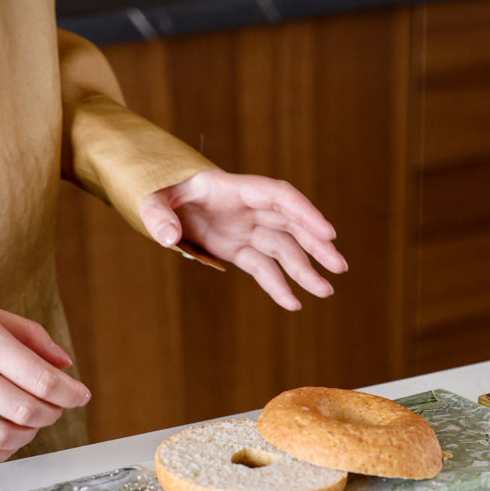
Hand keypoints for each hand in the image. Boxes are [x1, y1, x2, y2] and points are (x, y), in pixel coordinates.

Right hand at [0, 306, 90, 463]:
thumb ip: (33, 337)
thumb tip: (65, 365)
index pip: (43, 378)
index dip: (71, 393)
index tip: (81, 396)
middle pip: (27, 410)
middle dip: (52, 413)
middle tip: (55, 408)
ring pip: (2, 436)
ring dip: (27, 435)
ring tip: (30, 422)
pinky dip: (0, 451)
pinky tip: (8, 437)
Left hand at [139, 169, 347, 310]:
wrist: (153, 195)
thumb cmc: (154, 187)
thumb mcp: (149, 196)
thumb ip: (157, 214)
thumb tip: (167, 237)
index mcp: (232, 189)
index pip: (279, 196)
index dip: (304, 213)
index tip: (327, 232)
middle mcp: (245, 209)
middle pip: (290, 224)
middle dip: (316, 245)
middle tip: (339, 267)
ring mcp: (244, 229)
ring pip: (282, 248)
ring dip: (304, 269)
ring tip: (325, 292)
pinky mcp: (236, 248)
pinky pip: (263, 267)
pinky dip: (277, 284)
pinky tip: (293, 303)